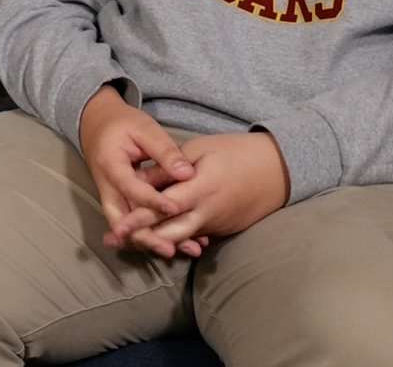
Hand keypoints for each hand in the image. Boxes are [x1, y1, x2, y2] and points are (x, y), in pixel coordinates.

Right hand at [76, 86, 203, 255]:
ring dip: (148, 241)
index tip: (175, 207)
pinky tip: (173, 243)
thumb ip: (165, 151)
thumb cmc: (122, 123)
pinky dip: (148, 234)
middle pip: (120, 219)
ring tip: (176, 251)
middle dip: (144, 237)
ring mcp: (110, 197)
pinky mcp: (118, 202)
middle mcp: (106, 186)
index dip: (152, 200)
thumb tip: (188, 174)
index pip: (130, 187)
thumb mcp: (144, 128)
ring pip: (125, 227)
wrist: (96, 124)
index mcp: (110, 164)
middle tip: (170, 248)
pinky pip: (130, 223)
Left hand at [105, 132, 289, 258]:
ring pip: (181, 239)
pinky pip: (196, 236)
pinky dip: (177, 239)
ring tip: (131, 243)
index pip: (163, 209)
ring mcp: (216, 224)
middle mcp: (207, 212)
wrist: (277, 170)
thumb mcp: (198, 149)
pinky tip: (158, 241)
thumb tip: (140, 180)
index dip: (137, 220)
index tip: (116, 228)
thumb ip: (168, 168)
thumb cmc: (235, 152)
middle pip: (169, 233)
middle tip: (115, 241)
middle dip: (141, 238)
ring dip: (156, 242)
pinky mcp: (223, 229)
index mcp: (200, 188)